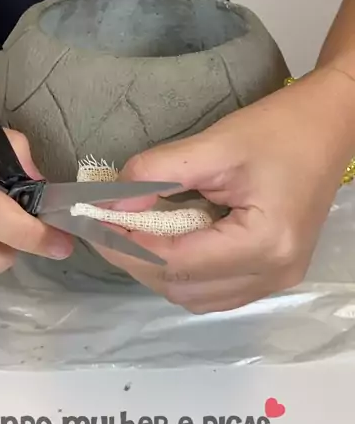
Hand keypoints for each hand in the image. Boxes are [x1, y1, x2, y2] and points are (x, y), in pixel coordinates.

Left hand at [99, 68, 354, 312]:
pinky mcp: (274, 272)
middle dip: (137, 259)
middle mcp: (273, 275)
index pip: (177, 263)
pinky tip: (166, 240)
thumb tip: (111, 203)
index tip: (93, 223)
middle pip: (183, 288)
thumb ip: (159, 172)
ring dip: (157, 269)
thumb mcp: (216, 144)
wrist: (330, 127)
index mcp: (264, 245)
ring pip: (195, 297)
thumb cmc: (279, 129)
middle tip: (105, 227)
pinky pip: (215, 289)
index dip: (128, 246)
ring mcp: (277, 280)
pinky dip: (182, 271)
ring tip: (131, 232)